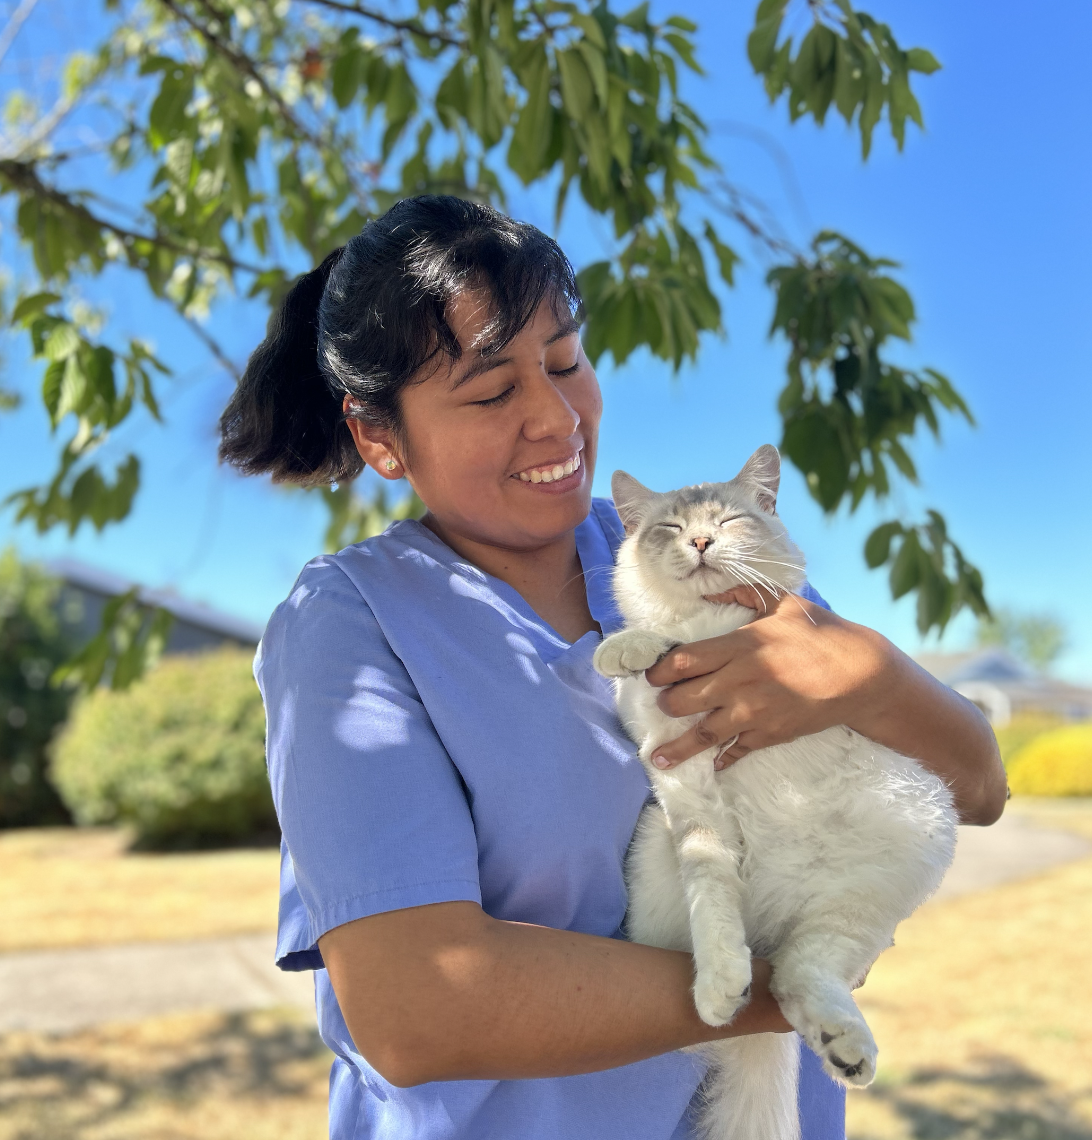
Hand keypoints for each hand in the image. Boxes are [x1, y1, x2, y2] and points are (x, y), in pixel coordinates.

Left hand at [644, 585, 891, 770]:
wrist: (862, 675)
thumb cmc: (822, 633)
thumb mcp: (783, 603)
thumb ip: (744, 592)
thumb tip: (708, 591)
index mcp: (741, 647)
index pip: (684, 662)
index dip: (660, 671)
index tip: (652, 675)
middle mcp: (741, 681)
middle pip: (685, 699)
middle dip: (667, 704)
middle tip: (663, 703)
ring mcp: (755, 712)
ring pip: (704, 733)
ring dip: (679, 746)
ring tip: (659, 757)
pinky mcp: (770, 734)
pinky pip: (737, 750)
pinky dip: (723, 758)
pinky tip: (712, 765)